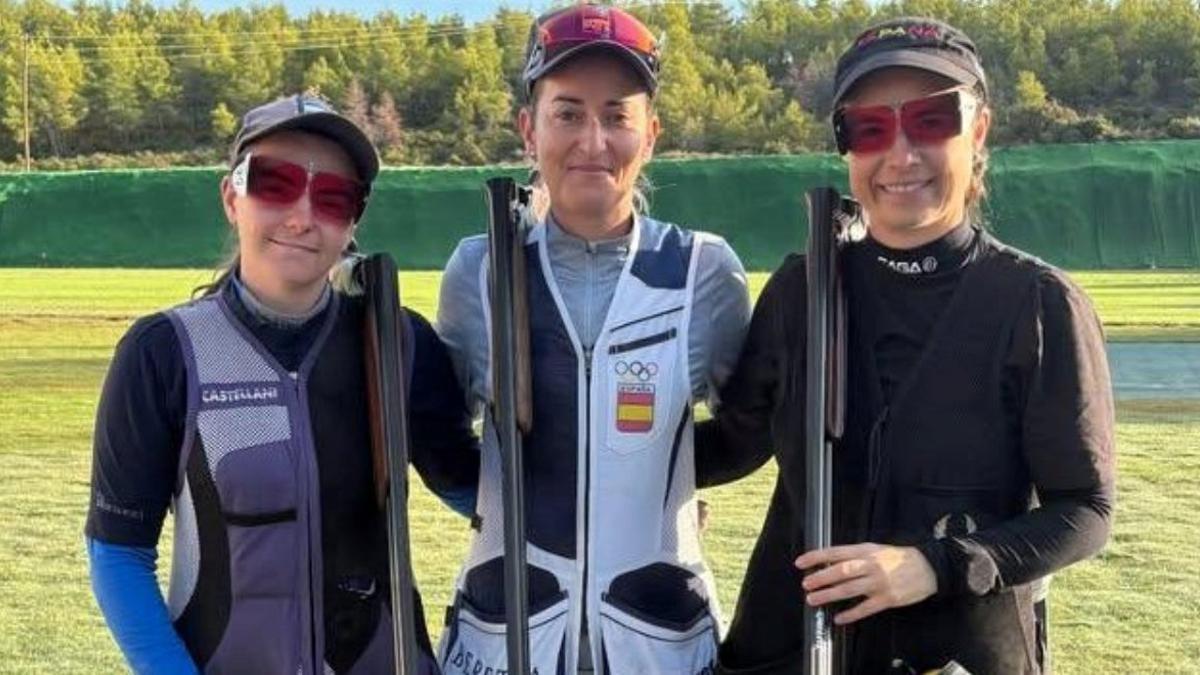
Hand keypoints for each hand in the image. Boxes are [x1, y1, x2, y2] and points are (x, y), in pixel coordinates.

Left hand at [794, 543, 936, 624]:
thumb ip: (856, 556)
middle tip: (805, 584)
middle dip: (821, 578)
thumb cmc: (898, 558)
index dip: (817, 557)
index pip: (836, 552)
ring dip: (829, 595)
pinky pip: (866, 608)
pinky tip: (839, 618)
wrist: (929, 567)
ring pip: (850, 589)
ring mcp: (879, 583)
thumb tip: (830, 562)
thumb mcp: (876, 549)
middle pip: (841, 571)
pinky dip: (851, 614)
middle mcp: (871, 566)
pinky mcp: (888, 599)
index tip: (800, 563)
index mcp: (866, 551)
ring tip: (813, 600)